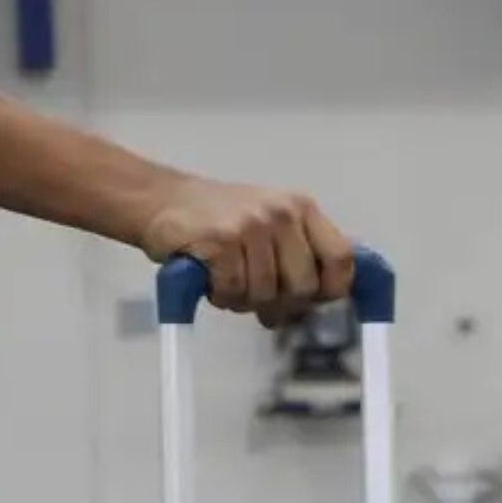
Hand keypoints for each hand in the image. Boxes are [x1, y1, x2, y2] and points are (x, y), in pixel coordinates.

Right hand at [137, 176, 354, 327]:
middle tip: (257, 297)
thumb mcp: (270, 224)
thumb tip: (326, 297)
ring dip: (243, 300)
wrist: (161, 200)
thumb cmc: (218, 219)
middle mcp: (280, 213)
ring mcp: (250, 225)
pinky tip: (209, 279)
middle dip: (281, 302)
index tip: (313, 300)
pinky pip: (233, 290)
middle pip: (304, 286)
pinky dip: (220, 294)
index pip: (341, 258)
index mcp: (300, 208)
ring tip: (227, 281)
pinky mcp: (220, 241)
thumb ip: (299, 253)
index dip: (331, 289)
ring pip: (265, 293)